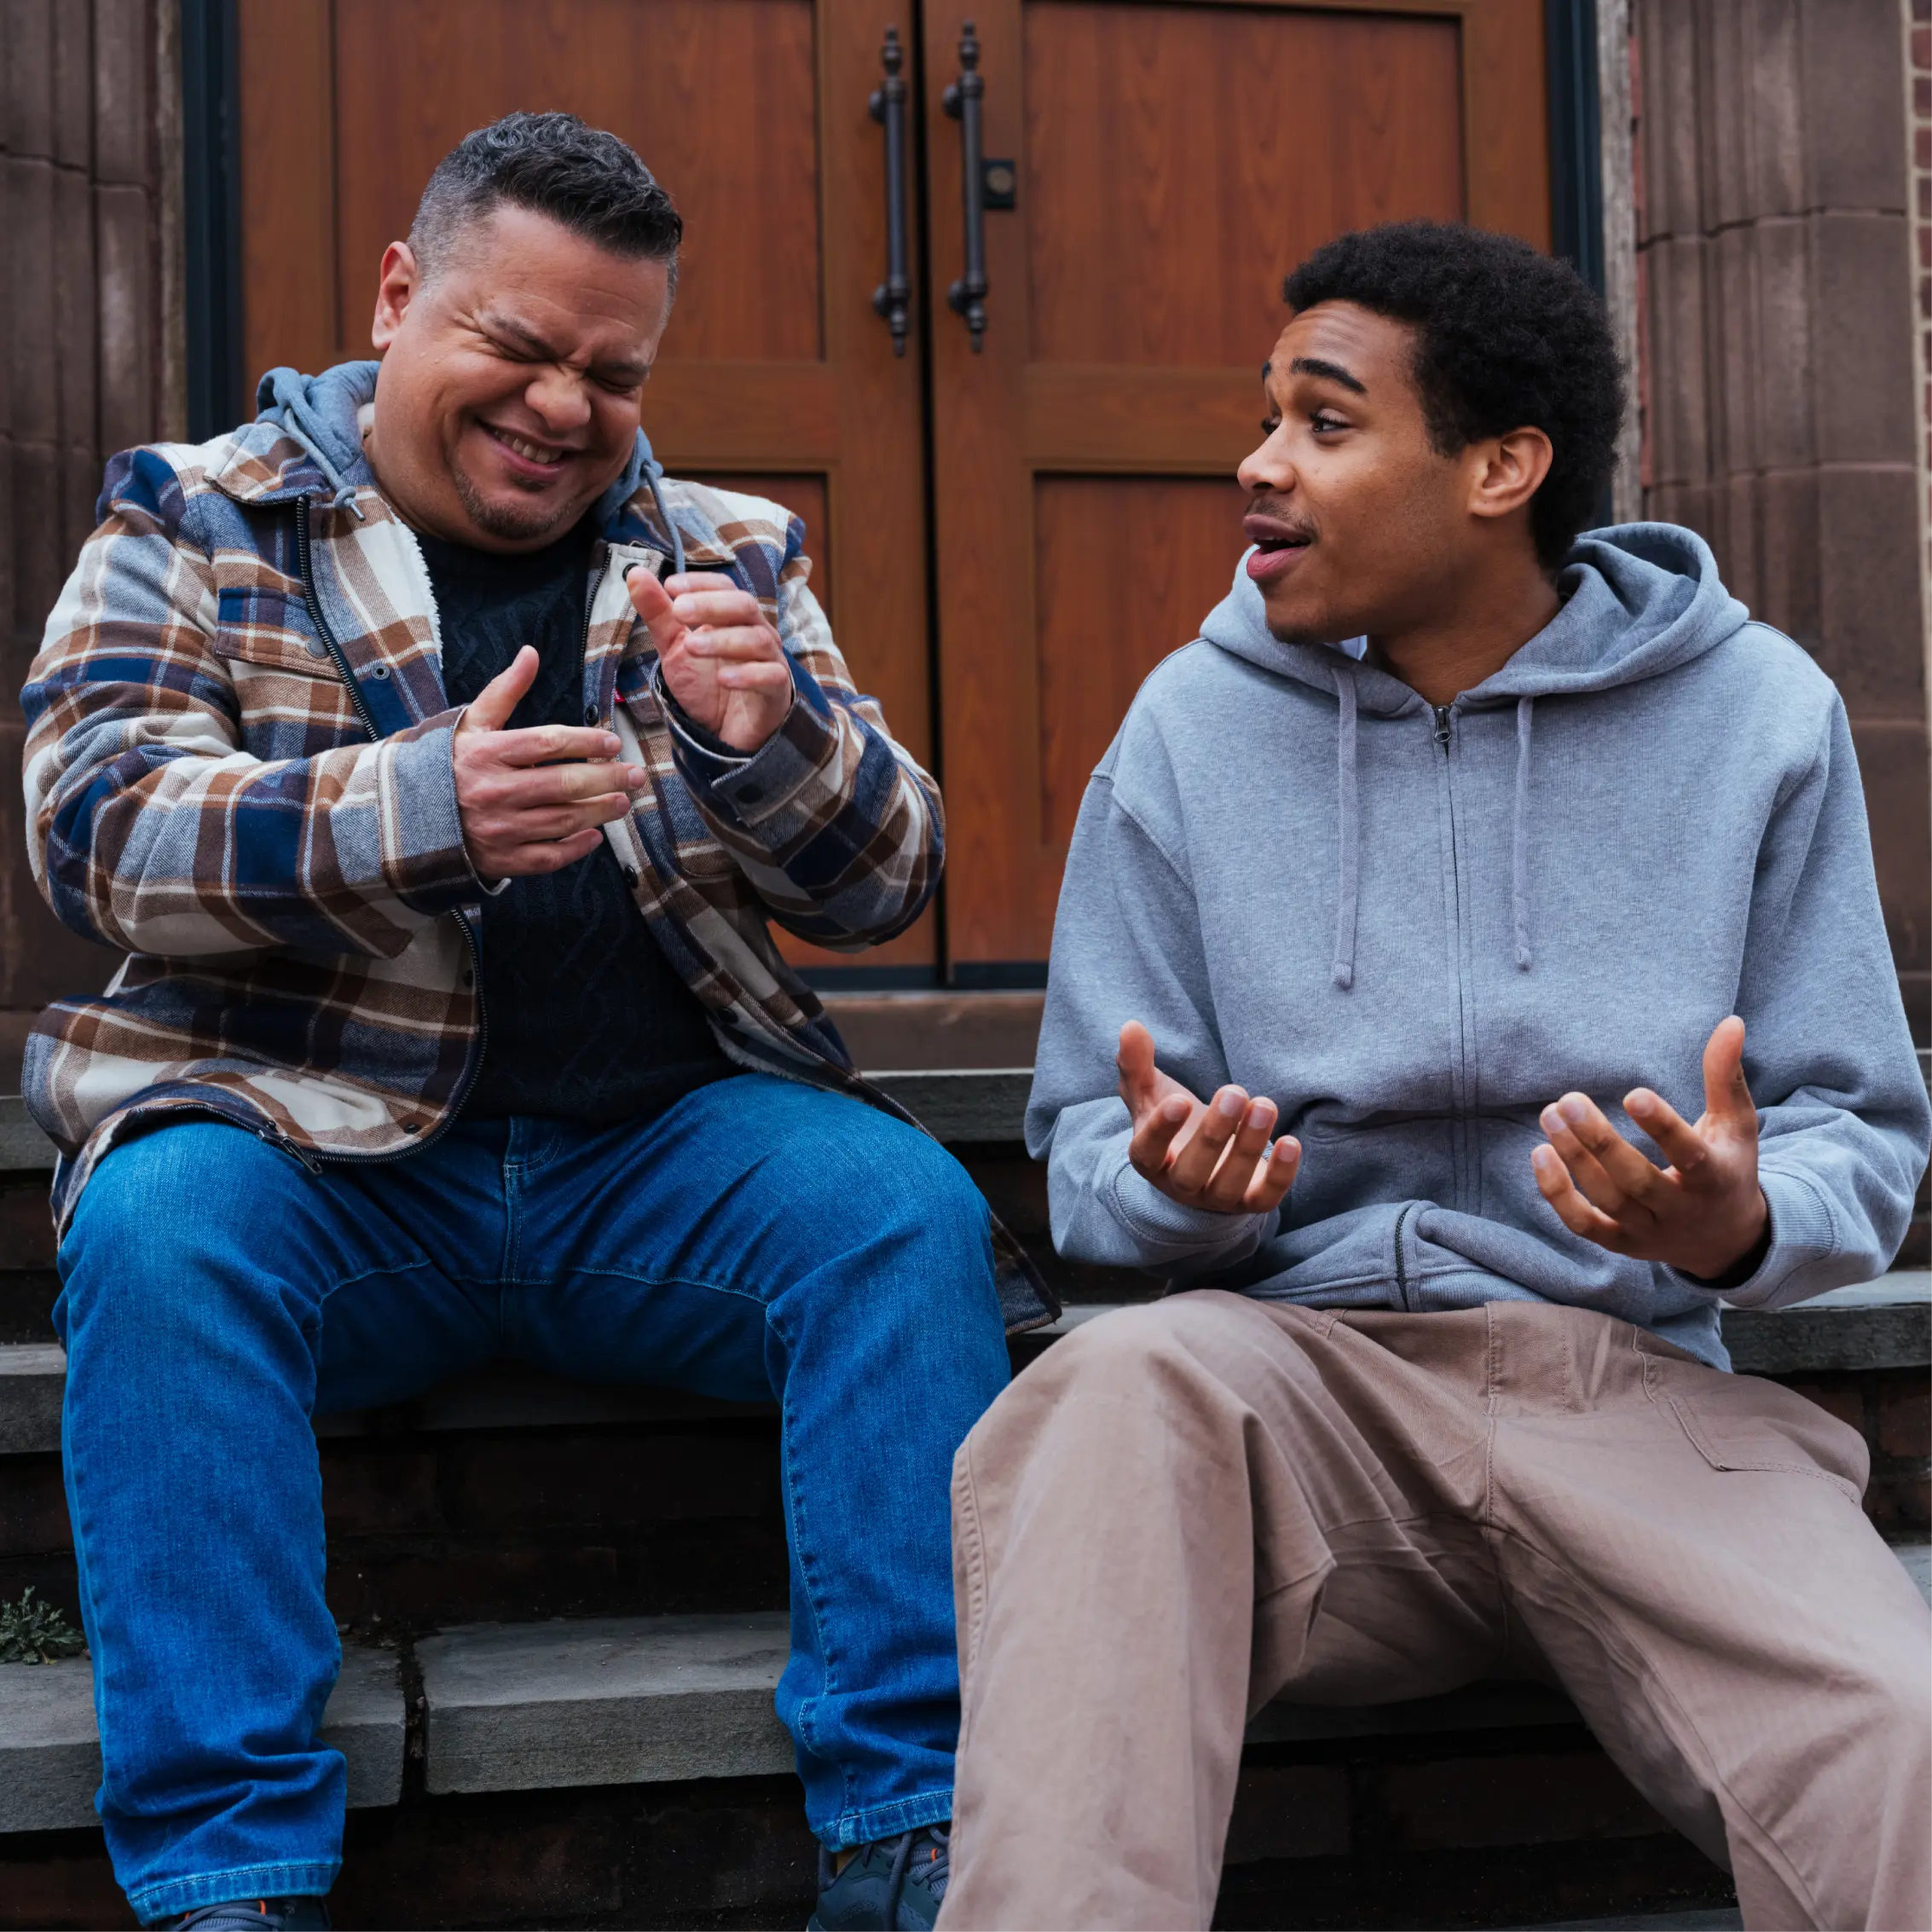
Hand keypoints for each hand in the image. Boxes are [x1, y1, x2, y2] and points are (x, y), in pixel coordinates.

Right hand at [453, 646, 646, 879]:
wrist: (408, 816)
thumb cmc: (450, 763)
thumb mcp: (472, 724)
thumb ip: (505, 690)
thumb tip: (531, 653)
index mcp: (486, 753)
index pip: (547, 743)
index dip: (586, 742)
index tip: (612, 742)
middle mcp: (493, 791)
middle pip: (563, 784)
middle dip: (607, 779)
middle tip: (635, 775)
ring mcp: (498, 829)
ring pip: (561, 821)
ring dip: (599, 811)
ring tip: (622, 801)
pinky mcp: (500, 860)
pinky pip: (547, 857)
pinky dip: (575, 848)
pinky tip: (594, 835)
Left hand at [628, 568, 792, 752]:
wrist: (724, 733)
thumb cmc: (705, 685)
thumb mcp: (674, 648)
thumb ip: (658, 614)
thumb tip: (635, 574)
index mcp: (734, 618)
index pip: (725, 587)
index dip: (700, 583)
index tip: (670, 586)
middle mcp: (756, 632)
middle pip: (744, 605)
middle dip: (710, 605)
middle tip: (679, 610)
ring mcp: (770, 660)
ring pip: (757, 639)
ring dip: (722, 640)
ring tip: (691, 646)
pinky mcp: (776, 691)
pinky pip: (770, 676)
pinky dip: (747, 675)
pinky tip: (723, 679)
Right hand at [1117, 1019, 1299, 1214]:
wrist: (1204, 1161)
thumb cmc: (1175, 1121)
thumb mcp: (1150, 1093)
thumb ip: (1137, 1063)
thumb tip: (1131, 1026)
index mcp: (1150, 1158)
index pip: (1148, 1151)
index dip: (1162, 1130)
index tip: (1180, 1100)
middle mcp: (1180, 1185)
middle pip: (1191, 1171)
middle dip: (1213, 1133)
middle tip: (1233, 1092)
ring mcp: (1216, 1197)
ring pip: (1229, 1184)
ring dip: (1248, 1147)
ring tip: (1265, 1105)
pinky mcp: (1250, 1201)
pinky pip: (1266, 1198)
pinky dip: (1280, 1174)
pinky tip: (1290, 1142)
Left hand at [1531, 1015, 1769, 1282]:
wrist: (1726, 1239)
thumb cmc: (1728, 1166)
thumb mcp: (1737, 1124)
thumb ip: (1726, 1077)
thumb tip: (1730, 1021)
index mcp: (1714, 1178)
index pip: (1689, 1156)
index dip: (1662, 1127)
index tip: (1633, 1093)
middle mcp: (1681, 1210)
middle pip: (1636, 1181)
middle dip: (1600, 1142)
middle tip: (1568, 1100)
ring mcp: (1648, 1231)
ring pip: (1606, 1200)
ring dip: (1573, 1159)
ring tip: (1550, 1114)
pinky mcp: (1621, 1243)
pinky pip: (1583, 1225)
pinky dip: (1557, 1194)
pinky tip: (1541, 1154)